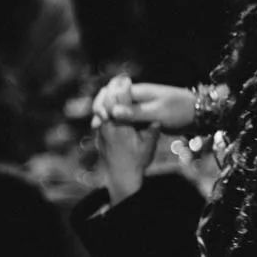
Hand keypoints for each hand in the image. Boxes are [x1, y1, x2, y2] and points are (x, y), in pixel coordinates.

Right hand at [89, 76, 194, 131]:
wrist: (200, 113)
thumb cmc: (180, 110)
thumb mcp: (158, 113)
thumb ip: (135, 112)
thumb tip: (112, 111)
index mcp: (137, 91)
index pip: (111, 93)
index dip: (102, 104)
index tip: (101, 118)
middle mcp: (135, 96)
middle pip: (110, 99)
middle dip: (101, 109)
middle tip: (96, 125)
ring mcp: (139, 105)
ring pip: (116, 109)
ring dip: (107, 117)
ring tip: (98, 129)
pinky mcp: (144, 114)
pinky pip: (125, 116)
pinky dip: (117, 122)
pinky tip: (111, 132)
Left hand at [92, 76, 160, 204]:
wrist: (120, 177)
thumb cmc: (137, 162)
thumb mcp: (148, 146)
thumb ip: (152, 131)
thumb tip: (158, 119)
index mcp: (121, 127)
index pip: (120, 103)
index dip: (123, 89)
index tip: (127, 79)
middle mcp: (108, 126)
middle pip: (106, 101)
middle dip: (112, 88)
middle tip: (119, 79)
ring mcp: (101, 130)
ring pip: (99, 108)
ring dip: (106, 96)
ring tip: (113, 87)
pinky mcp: (98, 134)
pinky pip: (98, 116)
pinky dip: (102, 106)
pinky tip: (108, 102)